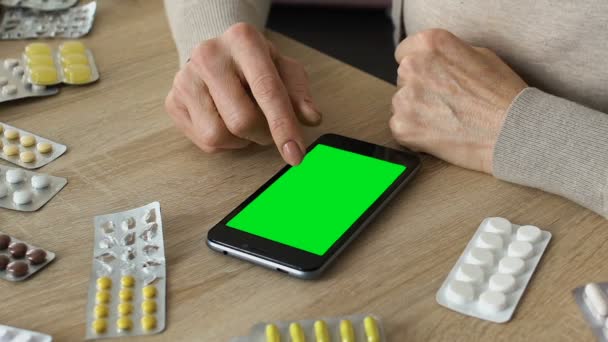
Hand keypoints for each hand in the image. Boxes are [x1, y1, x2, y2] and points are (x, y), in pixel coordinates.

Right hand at [165, 23, 321, 164]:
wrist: (218, 54)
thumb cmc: (256, 65)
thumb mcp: (284, 70)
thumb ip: (299, 94)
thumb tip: (311, 117)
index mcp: (243, 40)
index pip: (267, 90)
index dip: (284, 127)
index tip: (295, 155)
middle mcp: (209, 54)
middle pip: (242, 120)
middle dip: (263, 134)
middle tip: (268, 127)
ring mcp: (186, 78)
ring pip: (219, 135)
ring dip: (242, 140)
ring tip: (244, 120)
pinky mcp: (172, 100)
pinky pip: (204, 141)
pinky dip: (224, 142)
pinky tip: (226, 120)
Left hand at [390, 29, 526, 172]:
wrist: (511, 132)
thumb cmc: (502, 95)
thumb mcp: (478, 55)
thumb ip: (446, 55)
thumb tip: (432, 62)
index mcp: (430, 44)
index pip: (405, 52)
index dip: (421, 67)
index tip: (431, 78)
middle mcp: (413, 67)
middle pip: (403, 78)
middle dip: (419, 89)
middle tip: (446, 102)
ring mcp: (405, 98)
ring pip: (401, 103)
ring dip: (416, 111)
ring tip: (446, 119)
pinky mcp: (402, 126)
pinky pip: (400, 127)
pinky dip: (414, 132)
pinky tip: (439, 132)